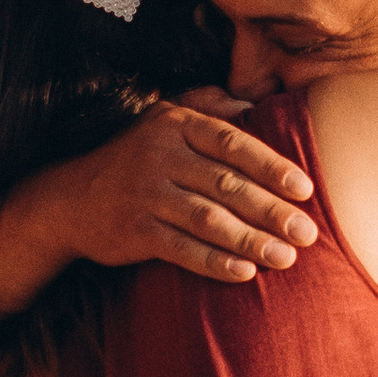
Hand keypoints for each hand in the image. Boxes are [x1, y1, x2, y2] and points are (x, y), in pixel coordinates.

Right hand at [57, 99, 316, 283]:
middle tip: (307, 233)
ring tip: (286, 257)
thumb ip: (206, 106)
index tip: (305, 189)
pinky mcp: (134, 231)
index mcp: (174, 125)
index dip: (272, 166)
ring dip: (251, 241)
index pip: (232, 143)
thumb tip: (252, 104)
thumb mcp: (161, 119)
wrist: (69, 198)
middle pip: (227, 185)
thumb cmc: (131, 157)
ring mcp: (145, 194)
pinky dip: (215, 262)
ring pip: (209, 220)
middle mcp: (159, 156)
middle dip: (271, 211)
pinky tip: (244, 273)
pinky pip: (182, 249)